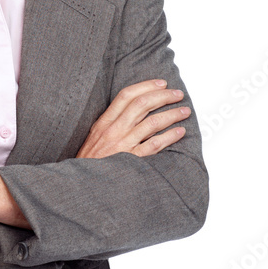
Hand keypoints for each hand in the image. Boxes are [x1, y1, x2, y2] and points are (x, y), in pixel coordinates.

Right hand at [76, 79, 190, 158]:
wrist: (84, 184)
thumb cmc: (90, 162)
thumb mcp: (94, 137)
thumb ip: (110, 123)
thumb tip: (132, 110)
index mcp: (104, 122)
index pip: (126, 96)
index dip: (146, 86)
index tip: (161, 83)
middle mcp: (114, 130)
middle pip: (142, 104)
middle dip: (164, 96)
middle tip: (177, 94)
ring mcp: (123, 145)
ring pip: (152, 122)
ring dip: (172, 114)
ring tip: (184, 111)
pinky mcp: (131, 160)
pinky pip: (154, 145)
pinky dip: (169, 136)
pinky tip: (179, 132)